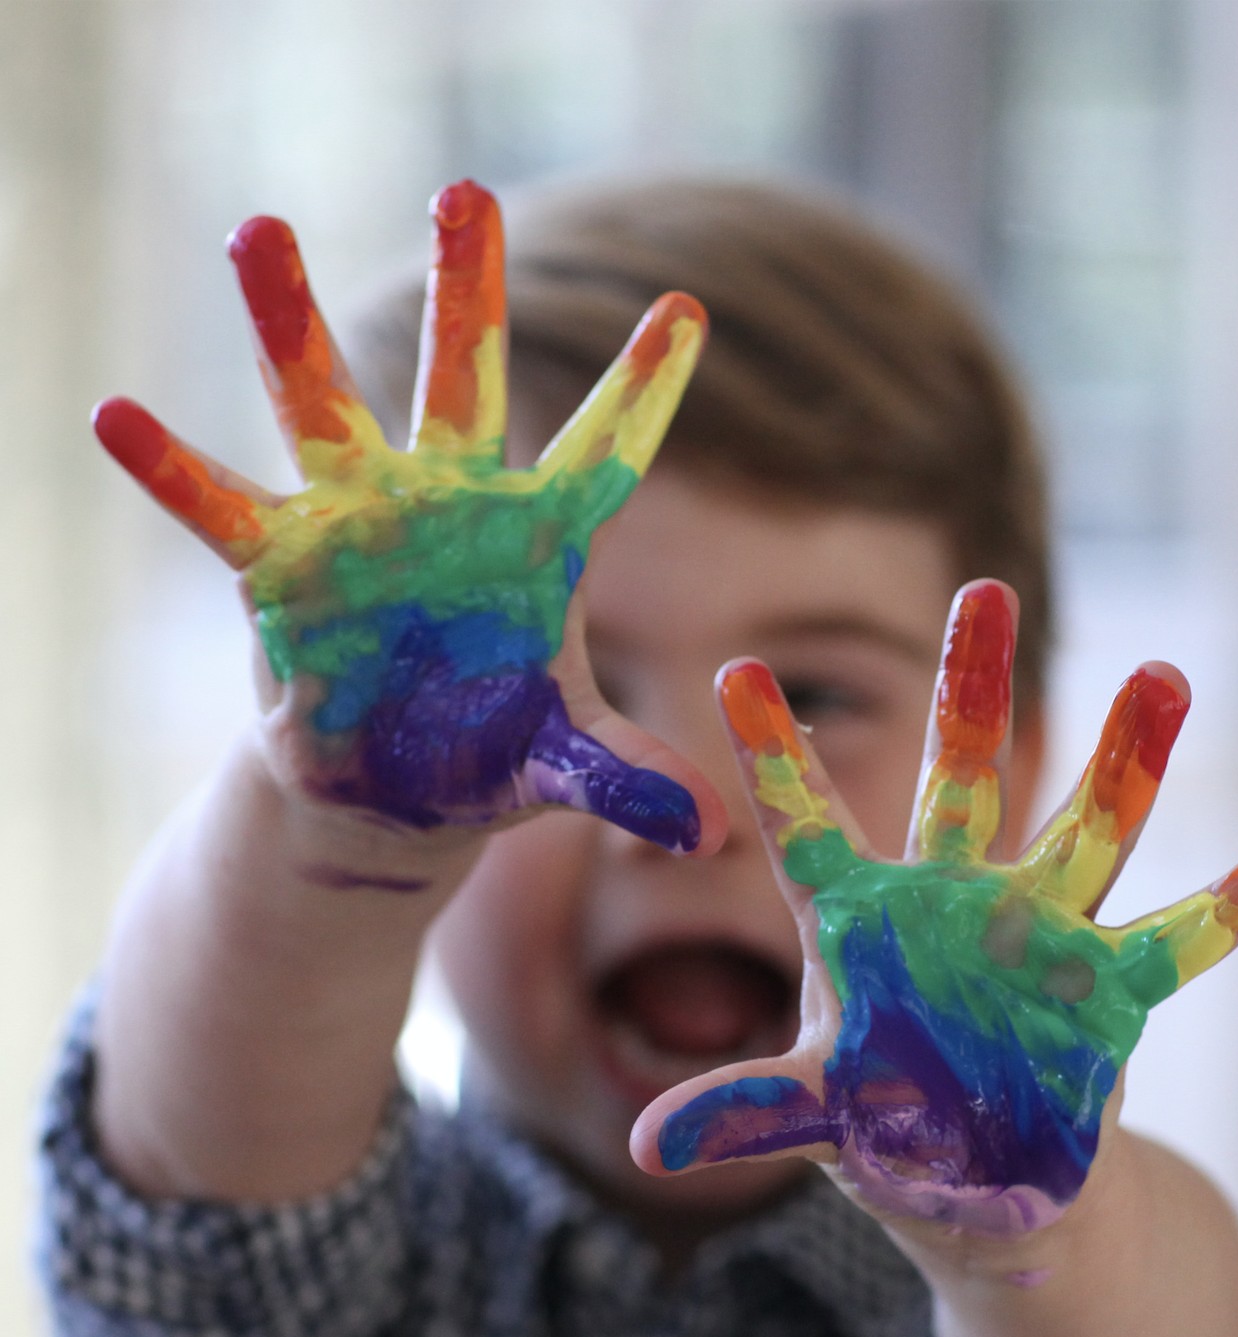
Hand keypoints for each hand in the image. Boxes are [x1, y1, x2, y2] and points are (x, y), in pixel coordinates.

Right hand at [92, 182, 722, 849]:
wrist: (393, 792)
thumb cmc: (489, 757)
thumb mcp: (563, 767)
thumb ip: (629, 778)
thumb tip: (711, 833)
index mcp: (535, 542)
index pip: (602, 454)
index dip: (641, 390)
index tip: (686, 309)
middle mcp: (447, 510)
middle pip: (457, 387)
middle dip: (464, 294)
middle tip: (466, 190)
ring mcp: (359, 528)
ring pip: (324, 413)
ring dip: (290, 329)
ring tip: (252, 230)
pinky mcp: (283, 573)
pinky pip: (221, 513)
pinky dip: (172, 472)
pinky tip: (115, 417)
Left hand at [631, 581, 1237, 1235]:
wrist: (983, 1185)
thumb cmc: (882, 1130)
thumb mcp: (813, 1116)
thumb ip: (746, 1113)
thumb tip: (645, 1147)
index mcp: (858, 922)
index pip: (805, 824)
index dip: (773, 753)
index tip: (731, 666)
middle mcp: (949, 903)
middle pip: (960, 781)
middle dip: (971, 690)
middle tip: (986, 588)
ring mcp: (1034, 936)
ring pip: (1081, 832)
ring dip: (1125, 763)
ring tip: (1164, 676)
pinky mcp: (1106, 990)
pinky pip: (1170, 944)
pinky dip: (1221, 915)